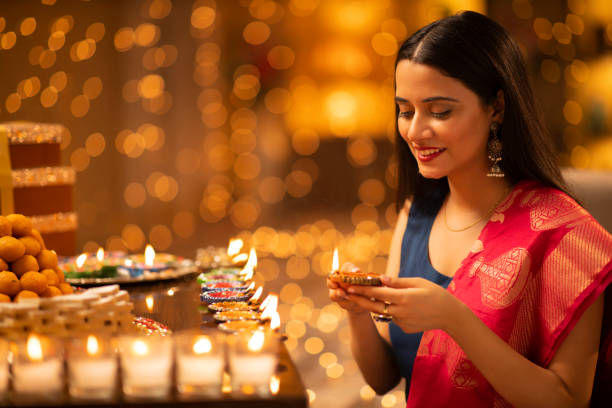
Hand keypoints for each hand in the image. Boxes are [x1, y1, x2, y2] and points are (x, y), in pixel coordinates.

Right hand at [327, 262, 369, 315]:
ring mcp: (336, 286)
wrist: (364, 303)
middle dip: (339, 277)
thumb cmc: (368, 291)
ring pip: (332, 284)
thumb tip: (383, 278)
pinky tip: (342, 296)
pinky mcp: (335, 296)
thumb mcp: (371, 286)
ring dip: (336, 287)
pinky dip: (337, 295)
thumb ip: (372, 283)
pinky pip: (333, 295)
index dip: (351, 268)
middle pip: (336, 273)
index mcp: (350, 271)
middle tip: (344, 280)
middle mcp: (341, 276)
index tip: (357, 271)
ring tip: (342, 292)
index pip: (347, 267)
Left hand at [345, 276, 462, 332]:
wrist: (450, 316)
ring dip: (374, 305)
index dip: (363, 289)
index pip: (378, 293)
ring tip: (364, 297)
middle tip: (347, 293)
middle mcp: (400, 311)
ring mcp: (402, 322)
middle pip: (374, 306)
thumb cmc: (435, 294)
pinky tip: (399, 306)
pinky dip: (391, 311)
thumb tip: (380, 278)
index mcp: (403, 298)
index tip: (351, 286)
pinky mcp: (404, 328)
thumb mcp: (418, 282)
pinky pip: (393, 318)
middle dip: (359, 299)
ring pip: (383, 312)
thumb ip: (397, 282)